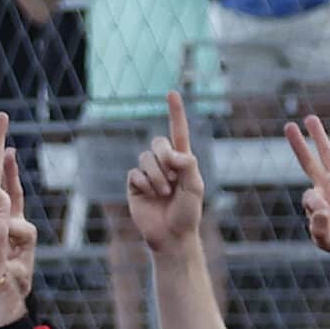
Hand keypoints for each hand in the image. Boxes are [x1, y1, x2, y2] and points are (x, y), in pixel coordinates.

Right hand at [124, 90, 206, 254]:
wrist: (171, 235)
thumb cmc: (188, 212)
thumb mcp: (195, 187)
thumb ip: (188, 165)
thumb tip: (174, 153)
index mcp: (182, 161)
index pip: (178, 132)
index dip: (175, 113)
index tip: (172, 93)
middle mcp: (163, 164)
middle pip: (157, 142)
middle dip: (164, 155)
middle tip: (173, 173)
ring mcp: (147, 174)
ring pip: (145, 159)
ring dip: (157, 176)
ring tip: (164, 193)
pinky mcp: (134, 185)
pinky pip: (134, 174)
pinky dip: (145, 184)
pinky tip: (150, 196)